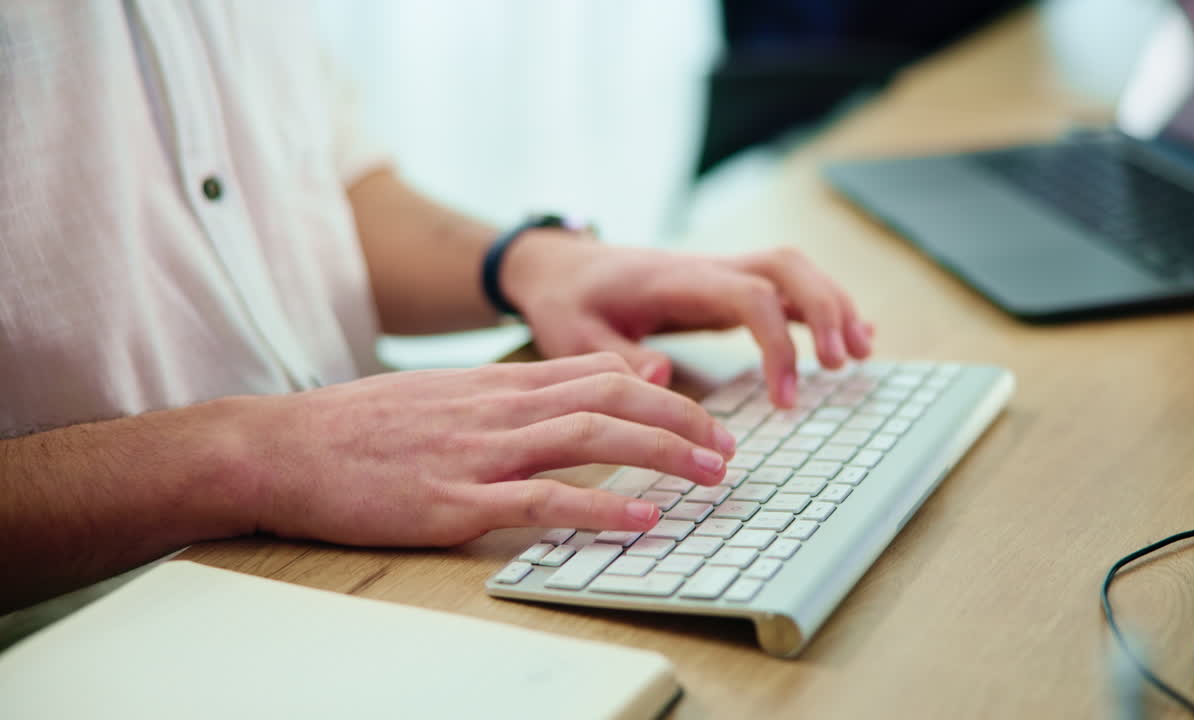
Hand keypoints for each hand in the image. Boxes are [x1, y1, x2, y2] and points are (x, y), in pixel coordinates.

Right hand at [233, 353, 734, 546]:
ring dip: (660, 454)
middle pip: (612, 397)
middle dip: (682, 423)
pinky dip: (600, 508)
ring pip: (590, 437)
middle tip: (729, 448)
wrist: (282, 446)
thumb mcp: (445, 392)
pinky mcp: (456, 502)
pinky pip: (542, 501)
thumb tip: (590, 382)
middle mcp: (499, 409)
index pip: (600, 370)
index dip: (663, 393)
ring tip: (709, 476)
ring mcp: (479, 453)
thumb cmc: (361, 427)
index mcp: (497, 383)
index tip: (703, 415)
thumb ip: (519, 389)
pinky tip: (641, 519)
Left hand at [504, 233, 873, 407]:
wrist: (561, 267)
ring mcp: (720, 274)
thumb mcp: (573, 335)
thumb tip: (661, 377)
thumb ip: (615, 357)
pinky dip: (821, 307)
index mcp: (677, 280)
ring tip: (861, 354)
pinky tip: (852, 336)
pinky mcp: (725, 288)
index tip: (785, 399)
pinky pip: (784, 288)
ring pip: (794, 271)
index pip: (749, 296)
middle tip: (845, 364)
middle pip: (786, 268)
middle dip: (824, 309)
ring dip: (832, 305)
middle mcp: (708, 269)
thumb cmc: (569, 303)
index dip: (778, 344)